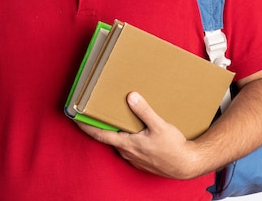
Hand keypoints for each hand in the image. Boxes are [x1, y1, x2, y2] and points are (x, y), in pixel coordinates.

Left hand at [76, 92, 200, 178]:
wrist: (187, 165)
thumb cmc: (174, 148)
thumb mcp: (159, 126)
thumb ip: (144, 111)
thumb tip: (131, 97)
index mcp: (127, 143)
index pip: (99, 134)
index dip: (85, 126)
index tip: (74, 117)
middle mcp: (127, 152)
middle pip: (108, 136)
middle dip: (102, 124)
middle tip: (96, 110)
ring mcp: (133, 157)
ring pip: (119, 141)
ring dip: (117, 130)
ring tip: (117, 116)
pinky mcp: (141, 159)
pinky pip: (129, 146)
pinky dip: (127, 137)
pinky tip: (134, 129)